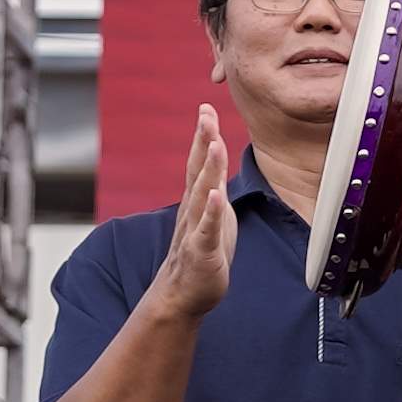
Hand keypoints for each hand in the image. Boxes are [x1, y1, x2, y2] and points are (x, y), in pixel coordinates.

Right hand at [153, 106, 235, 320]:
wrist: (182, 294)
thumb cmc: (202, 252)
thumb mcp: (213, 213)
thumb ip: (214, 185)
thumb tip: (219, 157)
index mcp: (198, 200)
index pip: (200, 162)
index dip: (203, 135)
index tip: (205, 107)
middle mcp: (193, 210)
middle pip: (197, 170)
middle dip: (202, 141)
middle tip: (204, 113)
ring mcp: (195, 230)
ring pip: (202, 195)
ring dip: (208, 169)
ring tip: (213, 144)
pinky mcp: (202, 252)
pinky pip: (207, 230)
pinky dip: (211, 212)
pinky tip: (216, 195)